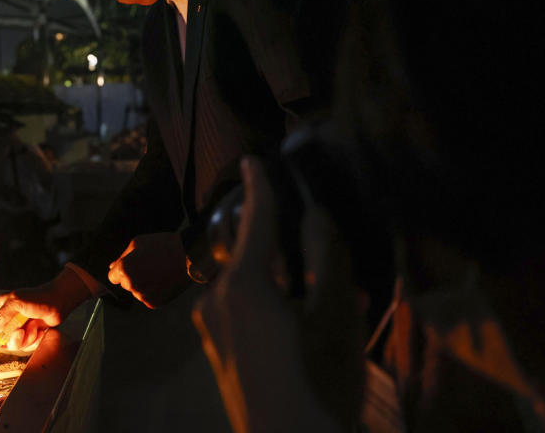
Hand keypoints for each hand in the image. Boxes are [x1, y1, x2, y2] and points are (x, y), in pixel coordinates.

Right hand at [0, 267, 91, 351]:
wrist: (58, 302)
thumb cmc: (38, 298)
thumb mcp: (17, 302)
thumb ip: (1, 315)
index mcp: (2, 308)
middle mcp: (9, 319)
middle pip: (3, 340)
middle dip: (13, 340)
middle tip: (21, 332)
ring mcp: (19, 327)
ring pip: (16, 344)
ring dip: (26, 339)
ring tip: (34, 327)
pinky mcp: (29, 333)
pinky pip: (27, 344)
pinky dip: (34, 339)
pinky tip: (39, 329)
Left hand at [107, 232, 188, 308]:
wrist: (189, 256)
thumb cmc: (162, 245)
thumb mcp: (138, 243)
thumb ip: (122, 256)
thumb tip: (112, 267)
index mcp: (124, 270)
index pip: (113, 277)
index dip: (122, 270)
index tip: (133, 265)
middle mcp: (131, 285)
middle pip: (125, 284)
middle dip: (133, 276)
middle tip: (150, 265)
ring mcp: (143, 296)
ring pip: (137, 291)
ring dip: (144, 284)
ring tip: (159, 272)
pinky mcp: (154, 303)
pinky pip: (148, 298)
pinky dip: (154, 291)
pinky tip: (163, 280)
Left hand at [192, 157, 362, 432]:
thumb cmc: (317, 385)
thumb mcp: (334, 319)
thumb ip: (326, 258)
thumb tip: (316, 217)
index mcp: (242, 285)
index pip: (254, 221)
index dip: (260, 188)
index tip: (253, 159)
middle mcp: (215, 299)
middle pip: (241, 248)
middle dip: (267, 233)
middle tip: (294, 223)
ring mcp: (209, 328)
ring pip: (238, 279)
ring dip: (268, 269)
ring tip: (307, 276)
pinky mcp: (216, 350)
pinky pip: (235, 305)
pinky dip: (260, 295)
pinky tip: (293, 312)